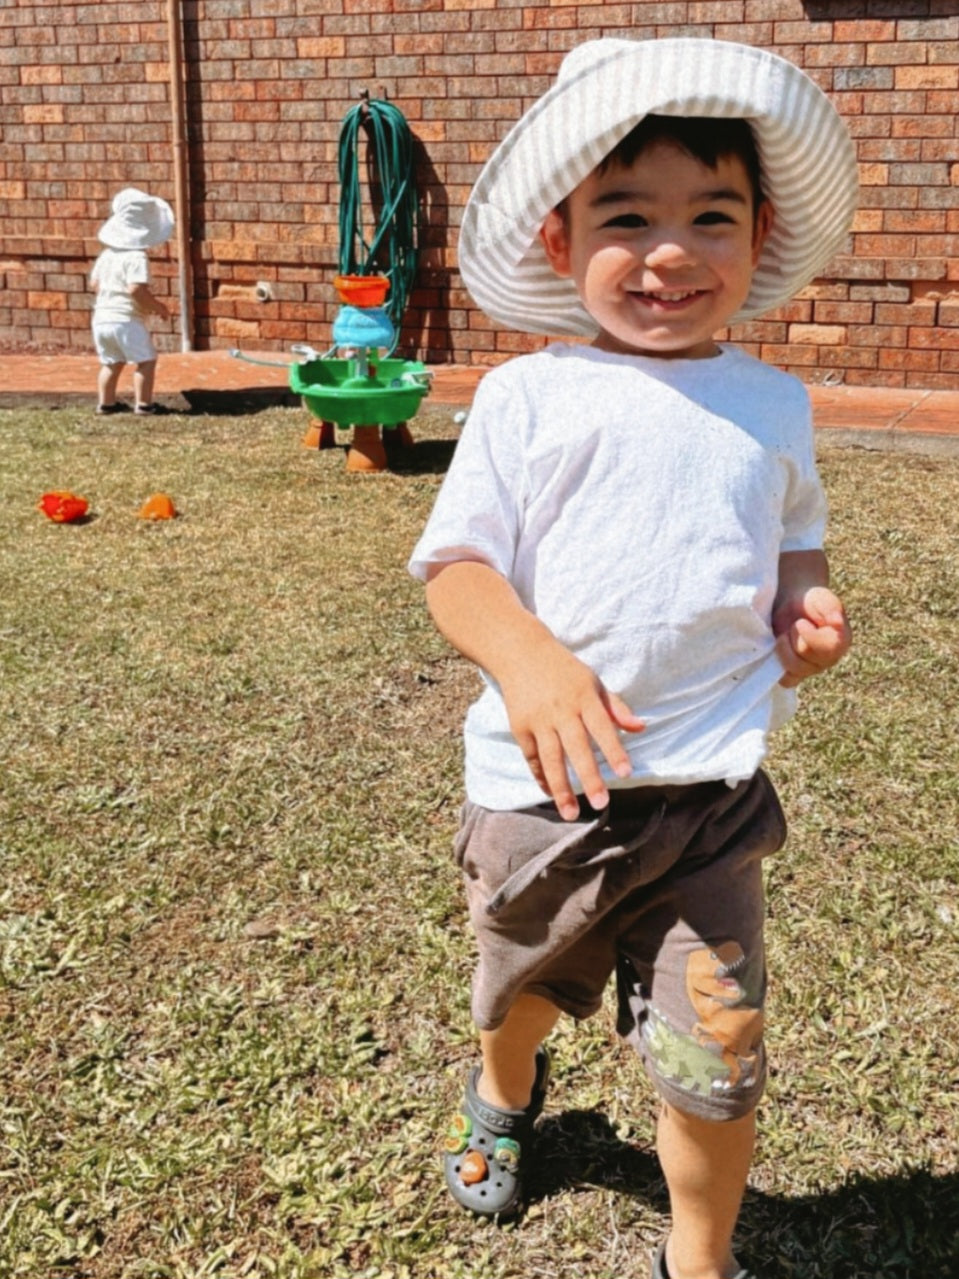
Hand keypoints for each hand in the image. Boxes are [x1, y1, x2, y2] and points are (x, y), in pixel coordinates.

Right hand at [500, 644, 643, 820]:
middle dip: (589, 777)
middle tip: (602, 803)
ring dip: (561, 788)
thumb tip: (641, 728)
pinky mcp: (520, 727)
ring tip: (572, 813)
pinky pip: (532, 758)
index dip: (614, 750)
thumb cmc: (565, 672)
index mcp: (584, 697)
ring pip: (550, 758)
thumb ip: (616, 707)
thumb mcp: (594, 682)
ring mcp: (539, 720)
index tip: (626, 773)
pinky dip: (541, 777)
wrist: (521, 653)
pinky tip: (551, 794)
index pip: (603, 727)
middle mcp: (561, 710)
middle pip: (576, 747)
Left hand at [773, 586, 850, 687]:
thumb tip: (837, 622)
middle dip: (793, 640)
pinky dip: (777, 666)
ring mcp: (810, 669)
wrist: (793, 602)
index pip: (826, 650)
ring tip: (784, 635)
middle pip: (804, 662)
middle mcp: (828, 660)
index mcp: (840, 642)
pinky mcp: (794, 673)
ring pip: (793, 671)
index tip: (801, 622)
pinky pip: (786, 680)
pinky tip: (776, 649)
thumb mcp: (821, 598)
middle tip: (793, 627)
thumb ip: (831, 607)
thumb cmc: (811, 600)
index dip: (809, 636)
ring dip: (782, 650)